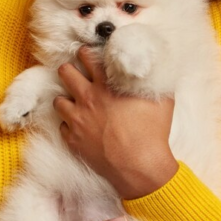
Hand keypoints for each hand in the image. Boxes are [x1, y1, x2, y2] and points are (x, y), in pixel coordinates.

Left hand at [54, 46, 178, 198]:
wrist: (141, 166)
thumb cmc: (152, 132)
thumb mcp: (162, 99)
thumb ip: (155, 80)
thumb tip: (157, 68)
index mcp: (106, 85)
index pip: (86, 57)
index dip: (86, 53)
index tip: (87, 54)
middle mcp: (88, 98)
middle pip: (65, 72)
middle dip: (69, 69)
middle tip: (76, 73)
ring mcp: (78, 120)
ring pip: (58, 100)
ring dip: (65, 98)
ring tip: (74, 100)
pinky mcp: (74, 140)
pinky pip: (62, 126)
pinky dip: (68, 124)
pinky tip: (77, 125)